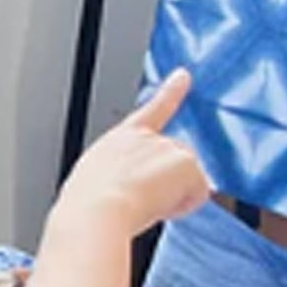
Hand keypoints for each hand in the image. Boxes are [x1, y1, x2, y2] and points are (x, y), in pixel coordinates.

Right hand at [55, 70, 210, 238]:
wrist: (96, 210)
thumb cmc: (89, 204)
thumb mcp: (97, 182)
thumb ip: (120, 178)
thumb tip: (138, 194)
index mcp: (120, 140)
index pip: (151, 111)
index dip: (171, 91)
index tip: (183, 75)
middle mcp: (146, 138)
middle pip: (175, 161)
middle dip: (168, 183)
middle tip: (140, 202)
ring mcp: (168, 147)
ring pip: (186, 180)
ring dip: (173, 196)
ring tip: (143, 206)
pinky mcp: (186, 163)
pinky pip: (197, 194)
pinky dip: (184, 205)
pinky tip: (159, 208)